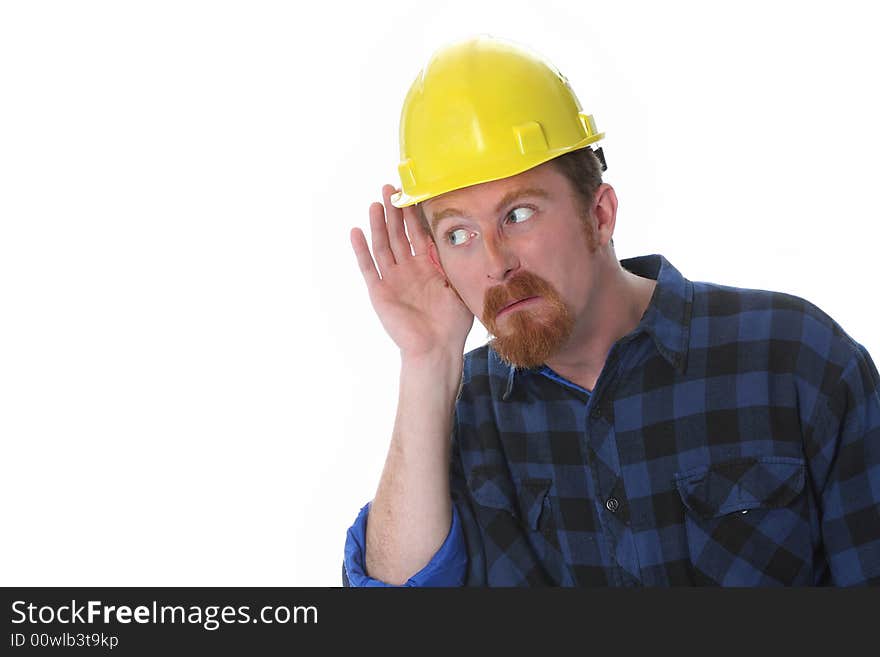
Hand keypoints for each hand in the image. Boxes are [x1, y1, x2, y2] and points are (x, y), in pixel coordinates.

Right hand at [350, 184, 473, 358]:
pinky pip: (369, 267)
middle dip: (394, 211)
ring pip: (383, 245)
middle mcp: (408, 269)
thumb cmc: (452, 322)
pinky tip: (356, 231)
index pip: (418, 232)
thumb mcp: (457, 284)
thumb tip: (452, 232)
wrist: (438, 348)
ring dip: (378, 224)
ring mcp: (392, 279)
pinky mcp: (380, 292)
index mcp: (427, 266)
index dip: (414, 213)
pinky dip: (361, 250)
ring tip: (375, 202)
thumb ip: (450, 259)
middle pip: (398, 234)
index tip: (411, 191)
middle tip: (389, 187)